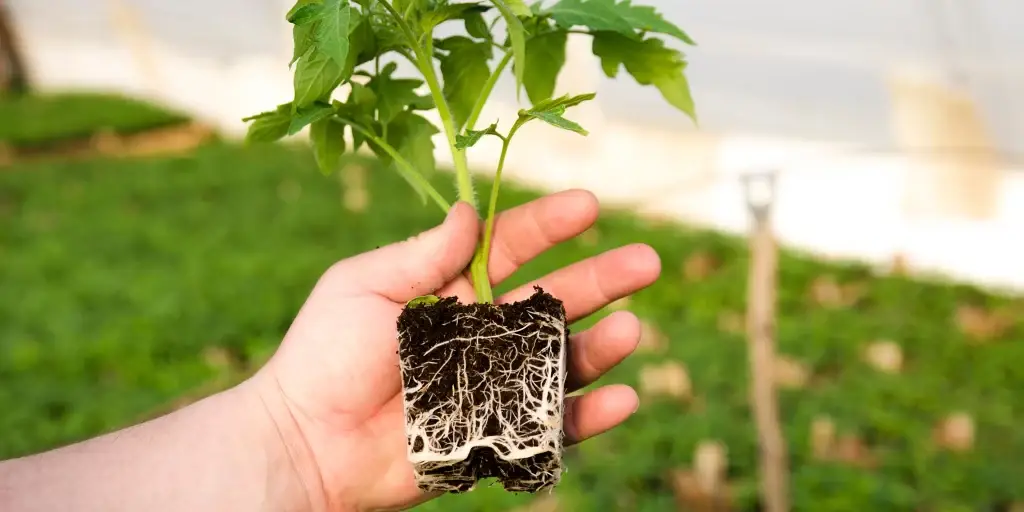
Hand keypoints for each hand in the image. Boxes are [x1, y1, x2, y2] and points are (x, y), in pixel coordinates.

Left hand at [246, 190, 661, 510]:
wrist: (306, 445)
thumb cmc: (322, 358)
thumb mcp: (363, 287)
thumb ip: (422, 254)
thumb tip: (470, 212)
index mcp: (449, 289)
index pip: (510, 247)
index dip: (550, 225)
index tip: (590, 205)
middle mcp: (479, 333)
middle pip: (553, 300)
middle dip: (601, 279)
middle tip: (648, 262)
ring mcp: (491, 384)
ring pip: (560, 360)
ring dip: (600, 347)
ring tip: (631, 332)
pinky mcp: (495, 434)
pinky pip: (551, 424)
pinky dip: (588, 415)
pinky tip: (620, 398)